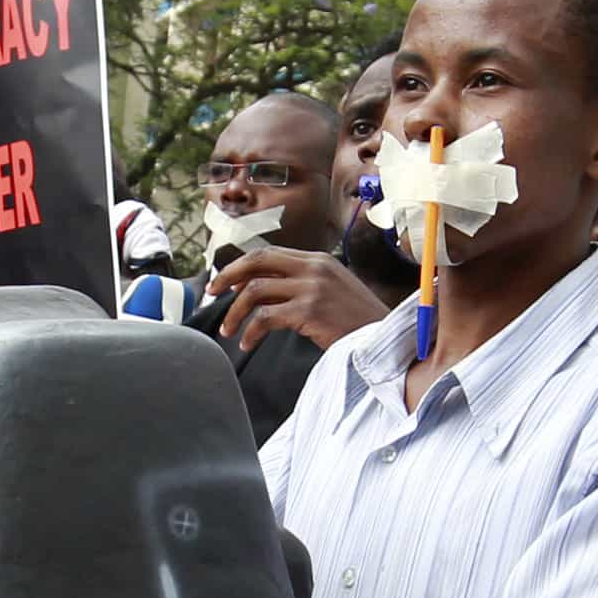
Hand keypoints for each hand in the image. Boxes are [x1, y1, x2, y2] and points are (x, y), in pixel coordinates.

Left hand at [204, 247, 387, 355]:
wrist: (386, 340)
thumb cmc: (359, 322)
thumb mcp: (334, 291)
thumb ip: (306, 283)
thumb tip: (266, 290)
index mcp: (318, 259)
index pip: (269, 254)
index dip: (241, 266)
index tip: (224, 282)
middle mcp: (313, 267)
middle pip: (257, 261)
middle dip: (227, 276)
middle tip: (211, 294)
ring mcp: (312, 287)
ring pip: (255, 290)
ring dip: (235, 312)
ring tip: (229, 331)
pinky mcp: (309, 310)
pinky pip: (265, 316)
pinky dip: (250, 331)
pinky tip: (248, 342)